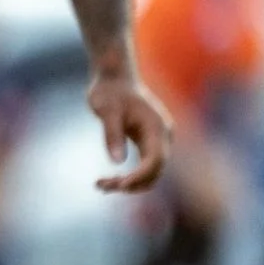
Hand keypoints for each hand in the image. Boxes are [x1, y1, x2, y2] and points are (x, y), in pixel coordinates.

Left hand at [87, 69, 170, 192]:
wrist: (114, 79)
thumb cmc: (109, 92)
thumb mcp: (106, 110)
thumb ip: (112, 134)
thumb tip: (117, 162)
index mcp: (156, 127)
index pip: (155, 160)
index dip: (140, 176)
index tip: (119, 185)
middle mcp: (162, 135)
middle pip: (155, 170)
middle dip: (132, 183)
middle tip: (101, 186)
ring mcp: (158, 140)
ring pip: (151, 172)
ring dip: (130, 183)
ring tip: (101, 185)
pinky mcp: (149, 142)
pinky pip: (145, 166)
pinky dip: (130, 176)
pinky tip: (109, 181)